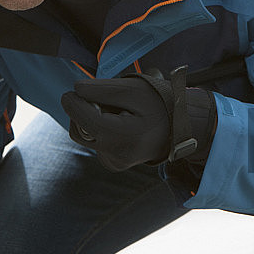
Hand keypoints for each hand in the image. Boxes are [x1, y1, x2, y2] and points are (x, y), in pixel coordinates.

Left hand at [61, 69, 217, 171]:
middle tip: (107, 100)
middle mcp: (116, 156)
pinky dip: (100, 130)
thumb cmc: (159, 104)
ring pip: (84, 135)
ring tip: (117, 112)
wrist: (180, 128)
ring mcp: (114, 163)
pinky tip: (120, 124)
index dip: (73, 101)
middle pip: (79, 128)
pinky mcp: (113, 164)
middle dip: (86, 110)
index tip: (73, 89)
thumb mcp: (134, 89)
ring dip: (92, 119)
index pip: (83, 118)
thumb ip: (103, 89)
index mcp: (122, 137)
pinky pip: (94, 143)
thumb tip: (75, 89)